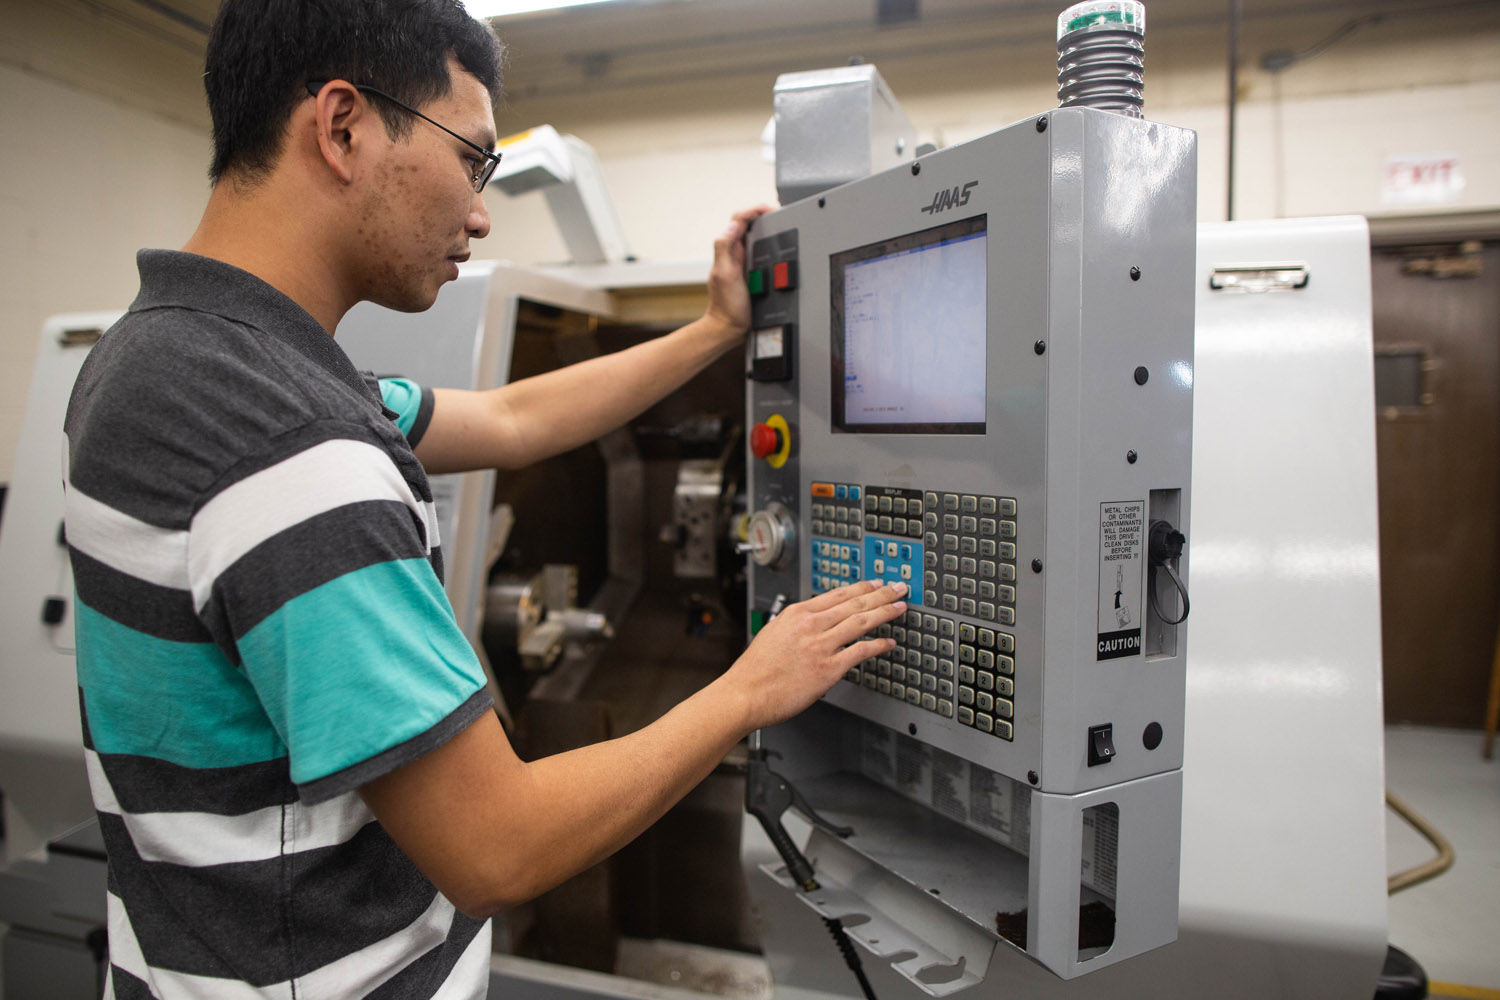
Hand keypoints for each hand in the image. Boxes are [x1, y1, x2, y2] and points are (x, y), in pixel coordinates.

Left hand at [703, 204, 773, 339]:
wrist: (730, 327)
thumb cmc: (727, 305)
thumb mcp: (724, 274)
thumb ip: (724, 247)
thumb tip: (734, 224)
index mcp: (729, 250)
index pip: (739, 219)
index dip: (754, 210)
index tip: (770, 209)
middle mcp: (735, 253)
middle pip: (748, 224)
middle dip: (763, 214)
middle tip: (781, 213)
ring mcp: (744, 262)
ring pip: (755, 237)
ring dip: (768, 227)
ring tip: (783, 223)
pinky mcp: (752, 272)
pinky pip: (760, 252)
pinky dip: (770, 243)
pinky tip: (780, 245)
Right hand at [725, 579, 907, 731]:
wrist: (745, 694)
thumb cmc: (755, 671)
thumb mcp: (773, 633)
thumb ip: (796, 625)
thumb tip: (812, 624)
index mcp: (796, 613)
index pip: (837, 594)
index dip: (861, 588)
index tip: (875, 584)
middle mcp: (810, 625)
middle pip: (854, 603)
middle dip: (881, 594)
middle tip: (898, 588)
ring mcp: (820, 645)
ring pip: (861, 621)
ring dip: (885, 612)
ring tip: (900, 608)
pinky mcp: (828, 668)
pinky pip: (860, 651)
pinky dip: (878, 645)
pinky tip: (888, 643)